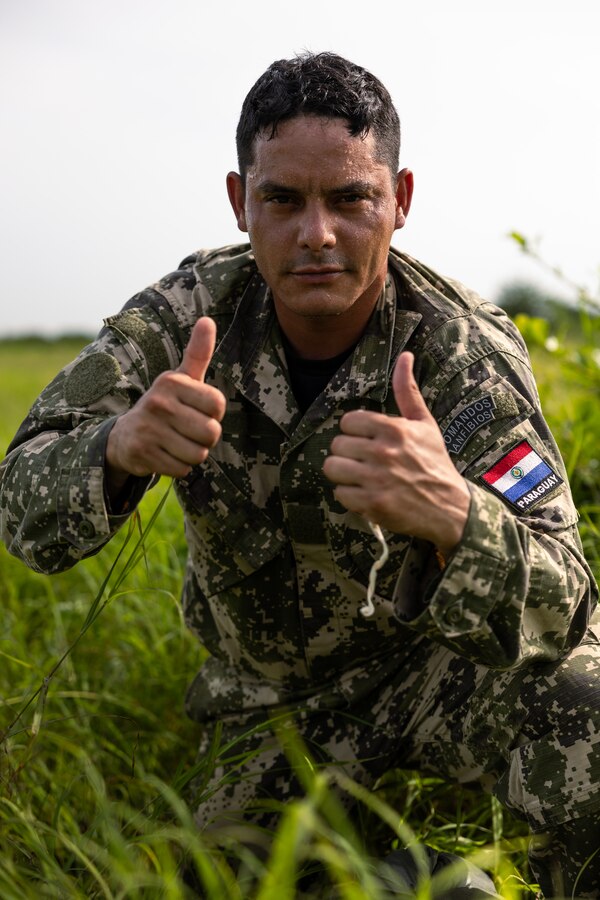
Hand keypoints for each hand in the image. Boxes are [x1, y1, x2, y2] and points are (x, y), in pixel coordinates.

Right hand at [106, 318, 225, 490]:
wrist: (124, 436)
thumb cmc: (164, 405)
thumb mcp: (180, 378)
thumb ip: (197, 353)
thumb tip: (208, 320)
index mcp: (172, 382)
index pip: (219, 405)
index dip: (214, 413)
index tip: (197, 410)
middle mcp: (159, 403)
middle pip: (212, 433)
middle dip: (205, 438)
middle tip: (186, 430)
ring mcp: (149, 429)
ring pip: (199, 454)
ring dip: (193, 454)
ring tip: (176, 442)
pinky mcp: (143, 453)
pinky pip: (183, 469)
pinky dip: (179, 467)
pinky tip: (165, 454)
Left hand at [323, 351, 469, 553]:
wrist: (450, 508)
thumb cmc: (435, 462)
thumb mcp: (424, 424)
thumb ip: (407, 391)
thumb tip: (405, 355)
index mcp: (394, 429)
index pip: (348, 421)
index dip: (355, 432)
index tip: (366, 440)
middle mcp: (384, 452)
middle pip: (337, 444)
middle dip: (348, 453)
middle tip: (364, 461)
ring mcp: (377, 479)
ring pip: (332, 468)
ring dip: (343, 474)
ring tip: (359, 477)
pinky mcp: (373, 504)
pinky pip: (340, 494)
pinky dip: (350, 496)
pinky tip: (365, 494)